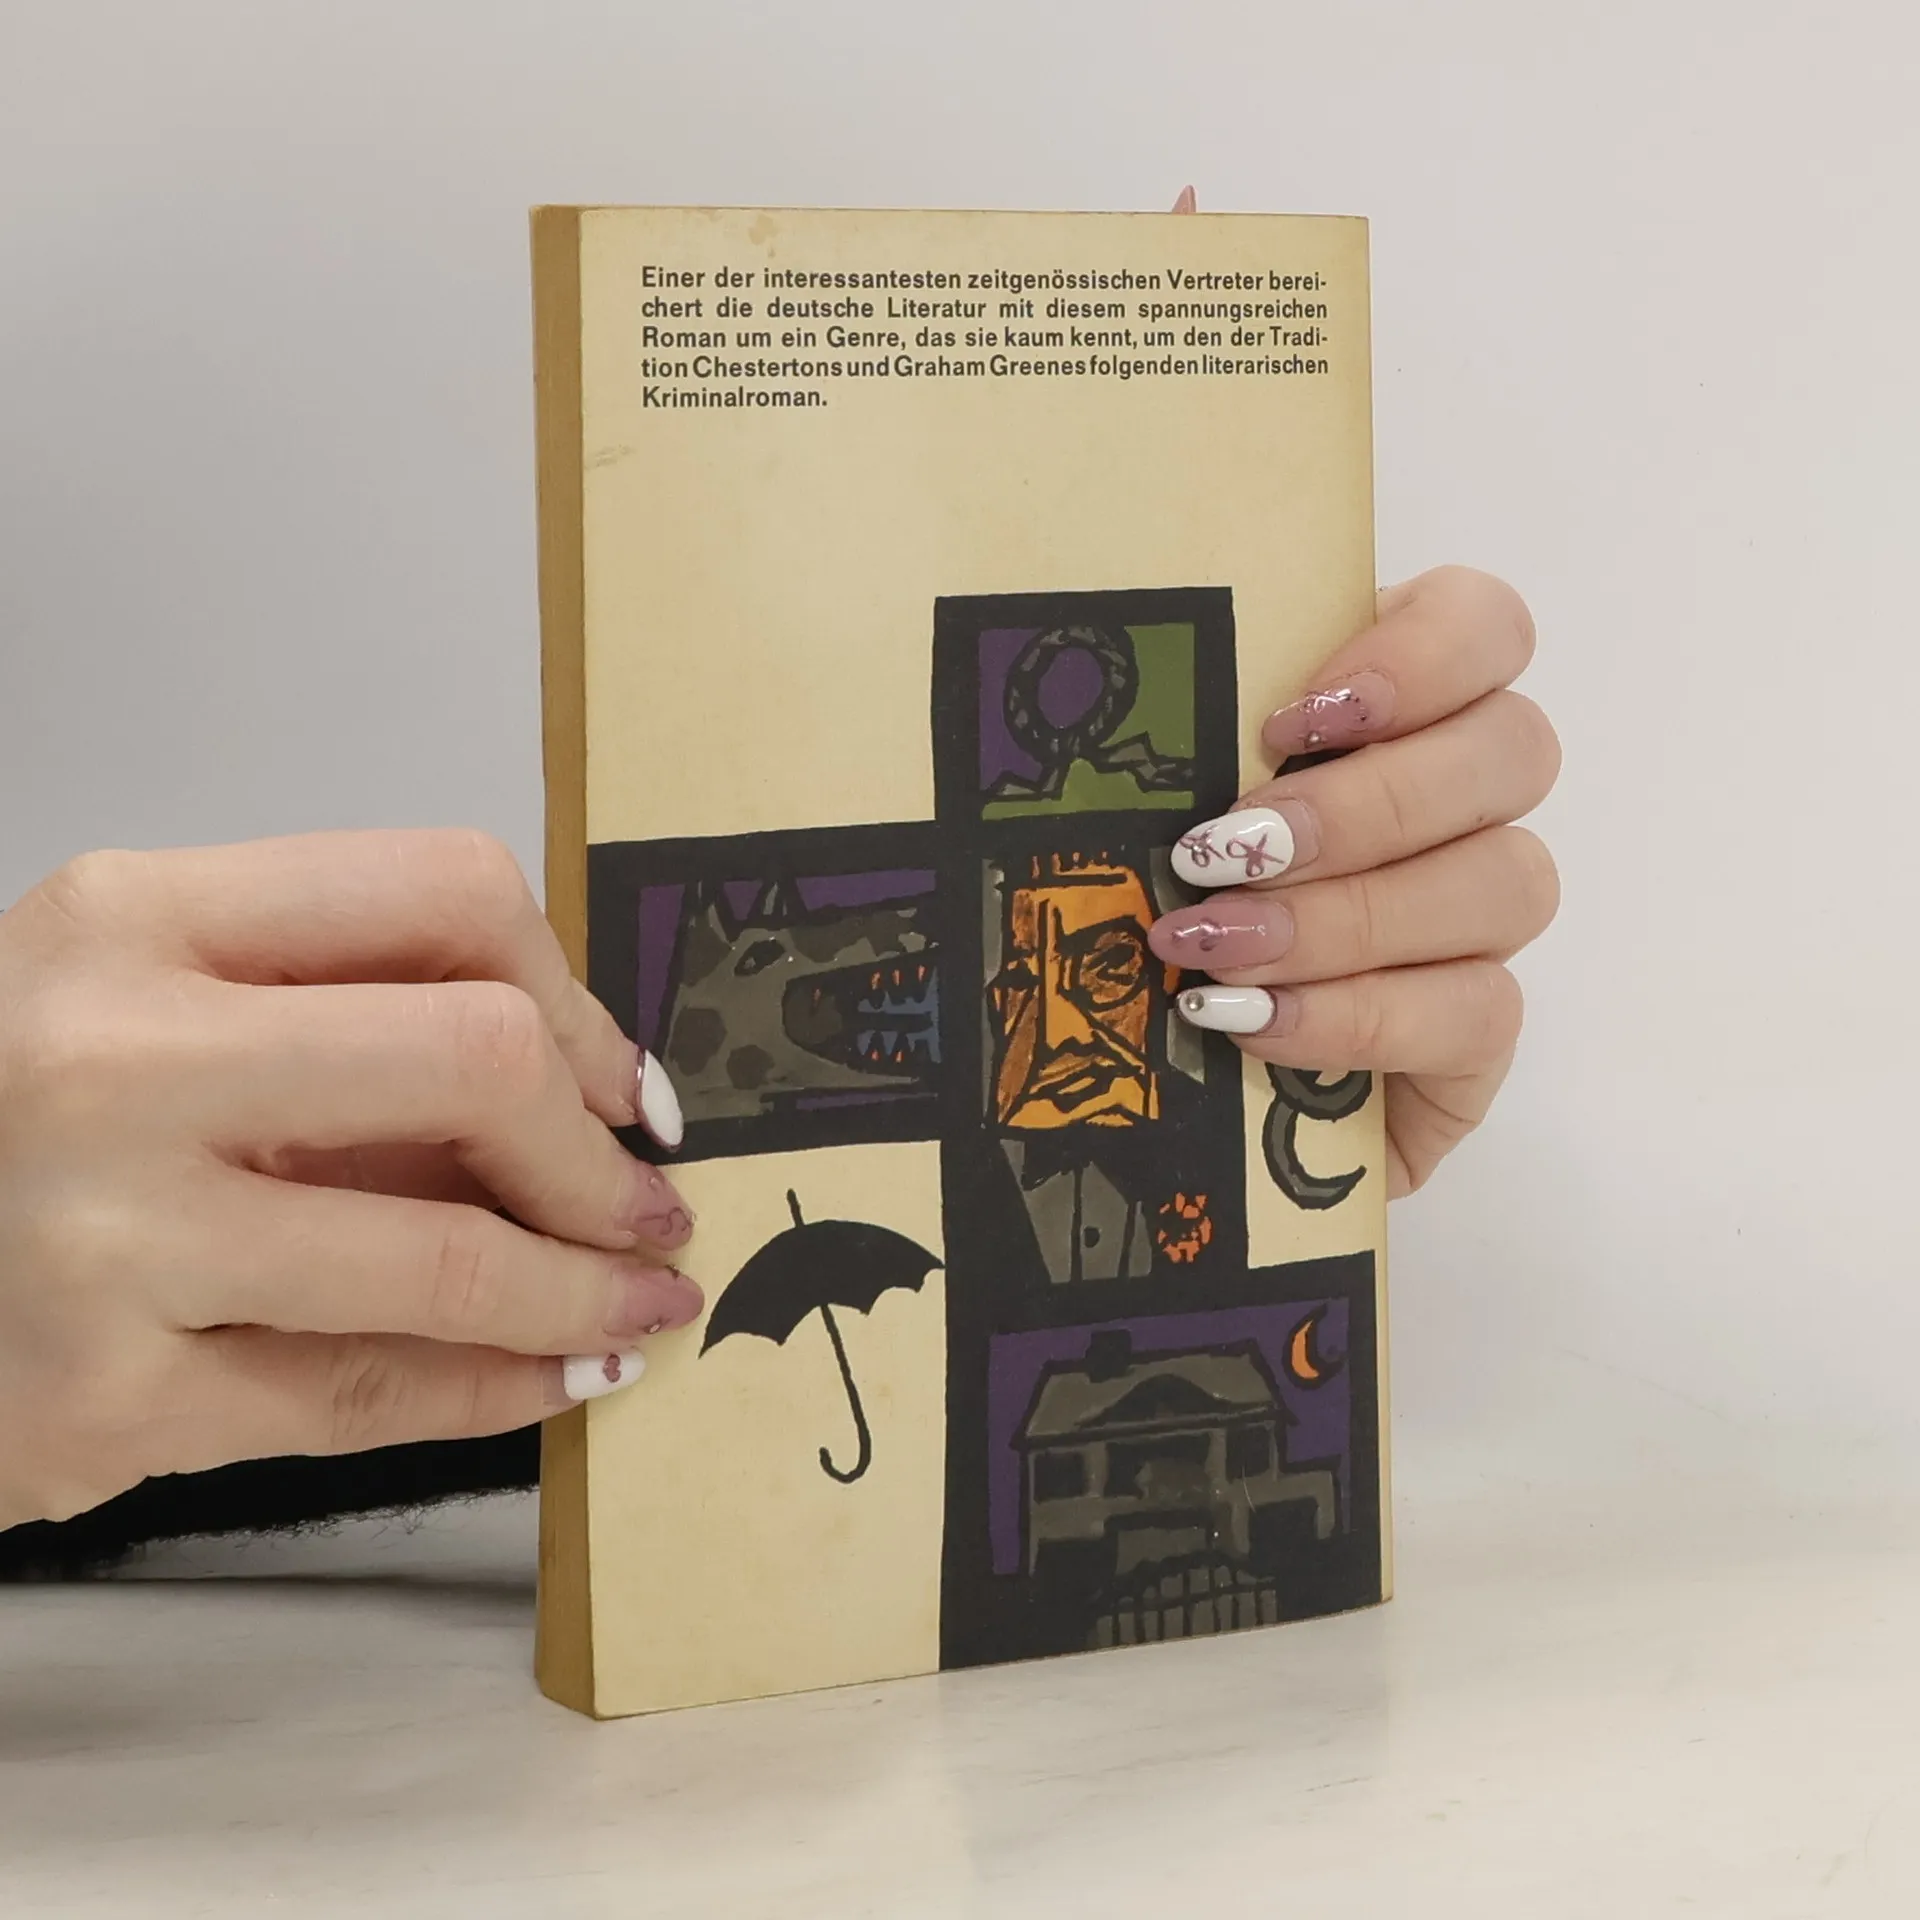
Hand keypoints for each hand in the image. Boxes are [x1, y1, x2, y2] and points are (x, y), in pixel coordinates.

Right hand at [0, 830, 698, 1527]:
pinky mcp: (99, 1399)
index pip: (444, 891)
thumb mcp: (140, 1009)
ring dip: (584, 1291)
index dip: (573, 995)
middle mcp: (107, 1056)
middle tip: (645, 1206)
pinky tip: (559, 1376)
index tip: (615, 1079)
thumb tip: (583, 1085)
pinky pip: (368, 1396)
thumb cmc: (4, 1125)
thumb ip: (333, 1017)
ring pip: (444, 1255)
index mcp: (132, 917)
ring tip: (639, 1308)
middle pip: (474, 1055)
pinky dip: (499, 1388)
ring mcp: (98, 1233)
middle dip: (595, 1152)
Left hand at [1153, 567, 1560, 1193]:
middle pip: (1511, 751)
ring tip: (1214, 947)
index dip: (1422, 654)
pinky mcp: (1476, 1037)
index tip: (1290, 720)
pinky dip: (1357, 1014)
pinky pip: (1479, 1011)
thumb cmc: (1127, 919)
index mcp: (1389, 710)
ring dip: (1348, 915)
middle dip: (1360, 806)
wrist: (1139, 1095)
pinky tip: (1253, 1022)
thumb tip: (1052, 639)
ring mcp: (1480, 924)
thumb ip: (1140, 722)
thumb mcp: (1121, 803)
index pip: (1484, 625)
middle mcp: (1461, 805)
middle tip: (1221, 851)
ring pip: (1507, 881)